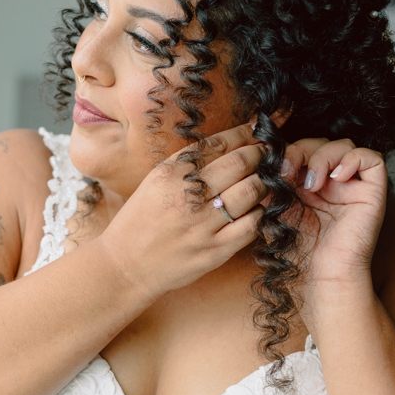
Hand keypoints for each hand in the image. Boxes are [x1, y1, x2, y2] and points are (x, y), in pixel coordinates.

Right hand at [99, 125, 266, 299]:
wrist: (127, 264)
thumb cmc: (141, 219)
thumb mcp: (155, 181)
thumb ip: (187, 164)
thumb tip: (228, 144)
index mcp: (170, 173)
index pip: (217, 143)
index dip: (243, 133)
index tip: (255, 130)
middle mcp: (188, 195)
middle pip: (239, 163)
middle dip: (259, 153)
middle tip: (267, 151)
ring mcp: (203, 224)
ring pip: (251, 192)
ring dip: (263, 181)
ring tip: (263, 179)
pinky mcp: (216, 250)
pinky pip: (252, 225)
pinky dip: (260, 212)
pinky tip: (254, 209)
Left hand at [277, 136, 387, 299]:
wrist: (320, 275)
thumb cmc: (298, 249)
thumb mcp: (276, 206)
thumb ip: (272, 180)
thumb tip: (265, 154)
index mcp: (310, 183)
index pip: (302, 148)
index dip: (288, 151)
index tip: (274, 168)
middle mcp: (333, 182)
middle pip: (322, 142)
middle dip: (302, 150)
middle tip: (288, 171)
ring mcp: (353, 186)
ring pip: (345, 145)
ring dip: (323, 156)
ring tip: (312, 183)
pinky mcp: (373, 193)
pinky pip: (373, 159)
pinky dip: (353, 159)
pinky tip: (336, 178)